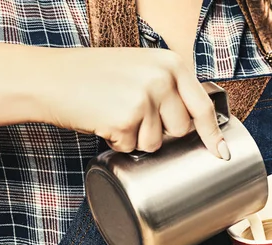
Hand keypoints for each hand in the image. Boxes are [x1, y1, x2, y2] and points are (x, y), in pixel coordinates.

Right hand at [40, 47, 227, 157]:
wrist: (50, 78)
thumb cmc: (94, 76)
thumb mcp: (140, 69)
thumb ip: (169, 88)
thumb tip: (195, 125)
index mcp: (171, 63)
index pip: (203, 106)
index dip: (212, 134)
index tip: (221, 153)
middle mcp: (163, 78)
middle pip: (181, 130)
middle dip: (160, 132)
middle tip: (133, 114)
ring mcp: (146, 98)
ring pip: (156, 143)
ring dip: (136, 138)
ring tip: (115, 114)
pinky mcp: (127, 118)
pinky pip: (132, 147)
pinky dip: (117, 142)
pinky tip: (104, 121)